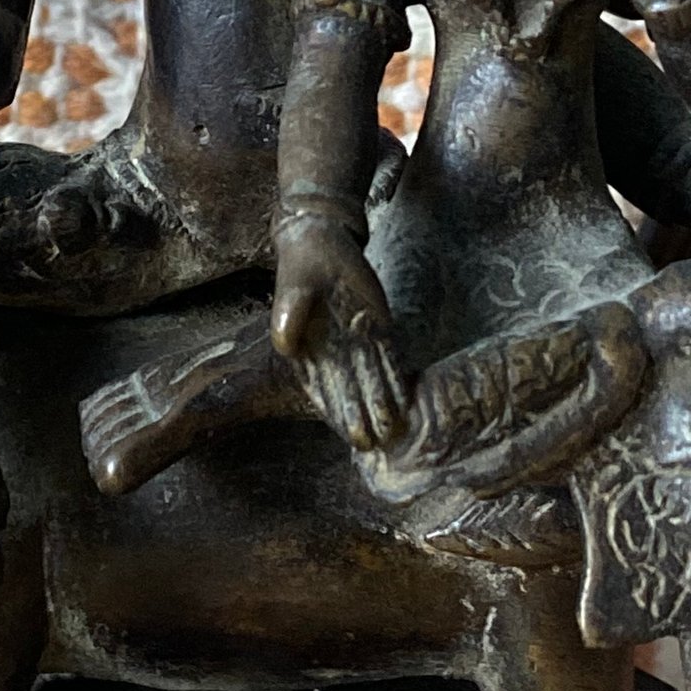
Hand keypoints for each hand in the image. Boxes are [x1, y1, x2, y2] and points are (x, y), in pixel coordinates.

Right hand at [270, 214, 409, 456]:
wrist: (323, 246)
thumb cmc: (302, 267)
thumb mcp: (293, 287)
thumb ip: (289, 313)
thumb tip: (284, 343)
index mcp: (305, 349)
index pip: (321, 387)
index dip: (334, 412)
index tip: (347, 434)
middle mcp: (331, 353)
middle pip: (348, 391)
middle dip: (359, 418)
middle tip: (373, 445)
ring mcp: (355, 343)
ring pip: (370, 380)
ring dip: (380, 406)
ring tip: (392, 434)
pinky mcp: (376, 329)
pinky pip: (387, 358)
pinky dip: (395, 379)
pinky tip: (405, 400)